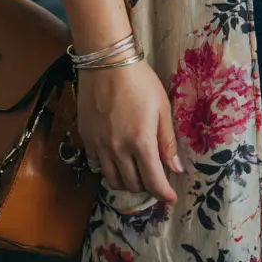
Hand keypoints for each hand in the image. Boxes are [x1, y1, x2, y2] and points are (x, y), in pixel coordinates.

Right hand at [77, 59, 183, 203]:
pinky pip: (97, 165)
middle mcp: (118, 149)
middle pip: (133, 184)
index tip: (170, 198)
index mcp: (141, 142)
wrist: (107, 62)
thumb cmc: (140, 81)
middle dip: (147, 187)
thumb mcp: (162, 107)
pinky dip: (109, 169)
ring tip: (137, 173)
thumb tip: (175, 169)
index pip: (153, 181)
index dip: (163, 194)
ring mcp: (99, 145)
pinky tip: (116, 160)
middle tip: (155, 179)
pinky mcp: (86, 138)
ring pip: (113, 179)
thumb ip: (167, 141)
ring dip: (127, 182)